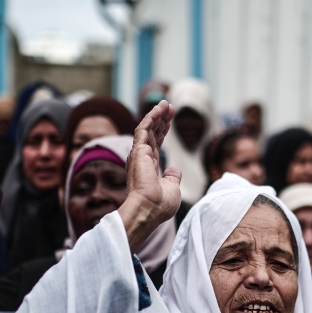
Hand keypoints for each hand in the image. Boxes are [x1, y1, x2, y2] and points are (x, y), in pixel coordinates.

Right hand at [119, 100, 181, 249]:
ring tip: (166, 103)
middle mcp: (142, 160)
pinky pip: (144, 129)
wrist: (149, 209)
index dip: (162, 131)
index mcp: (149, 168)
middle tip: (169, 107)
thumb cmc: (160, 205)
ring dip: (156, 115)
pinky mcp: (138, 151)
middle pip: (152, 134)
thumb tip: (173, 170)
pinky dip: (151, 117)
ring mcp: (139, 155)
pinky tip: (159, 109)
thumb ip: (172, 177)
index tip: (169, 120)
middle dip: (160, 120)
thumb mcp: (172, 188)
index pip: (156, 144)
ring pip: (147, 129)